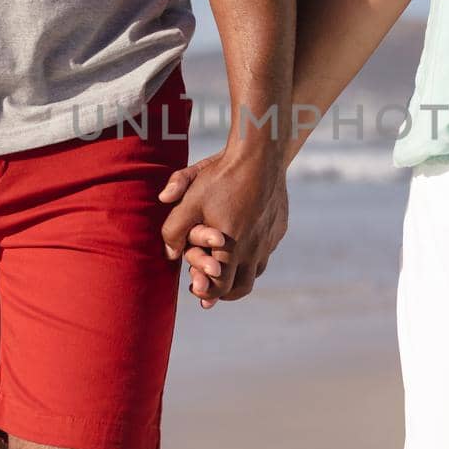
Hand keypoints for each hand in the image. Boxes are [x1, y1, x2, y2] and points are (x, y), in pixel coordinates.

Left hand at [159, 150, 287, 307]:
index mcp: (231, 249)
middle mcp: (254, 250)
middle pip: (241, 288)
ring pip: (257, 270)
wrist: (260, 155)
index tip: (197, 289)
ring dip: (241, 274)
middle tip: (212, 289)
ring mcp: (269, 240)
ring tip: (228, 270)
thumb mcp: (189, 200)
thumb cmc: (221, 177)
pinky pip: (267, 250)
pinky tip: (245, 244)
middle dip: (224, 292)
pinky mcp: (279, 228)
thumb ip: (173, 229)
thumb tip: (169, 253)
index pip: (219, 288)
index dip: (206, 293)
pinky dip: (255, 254)